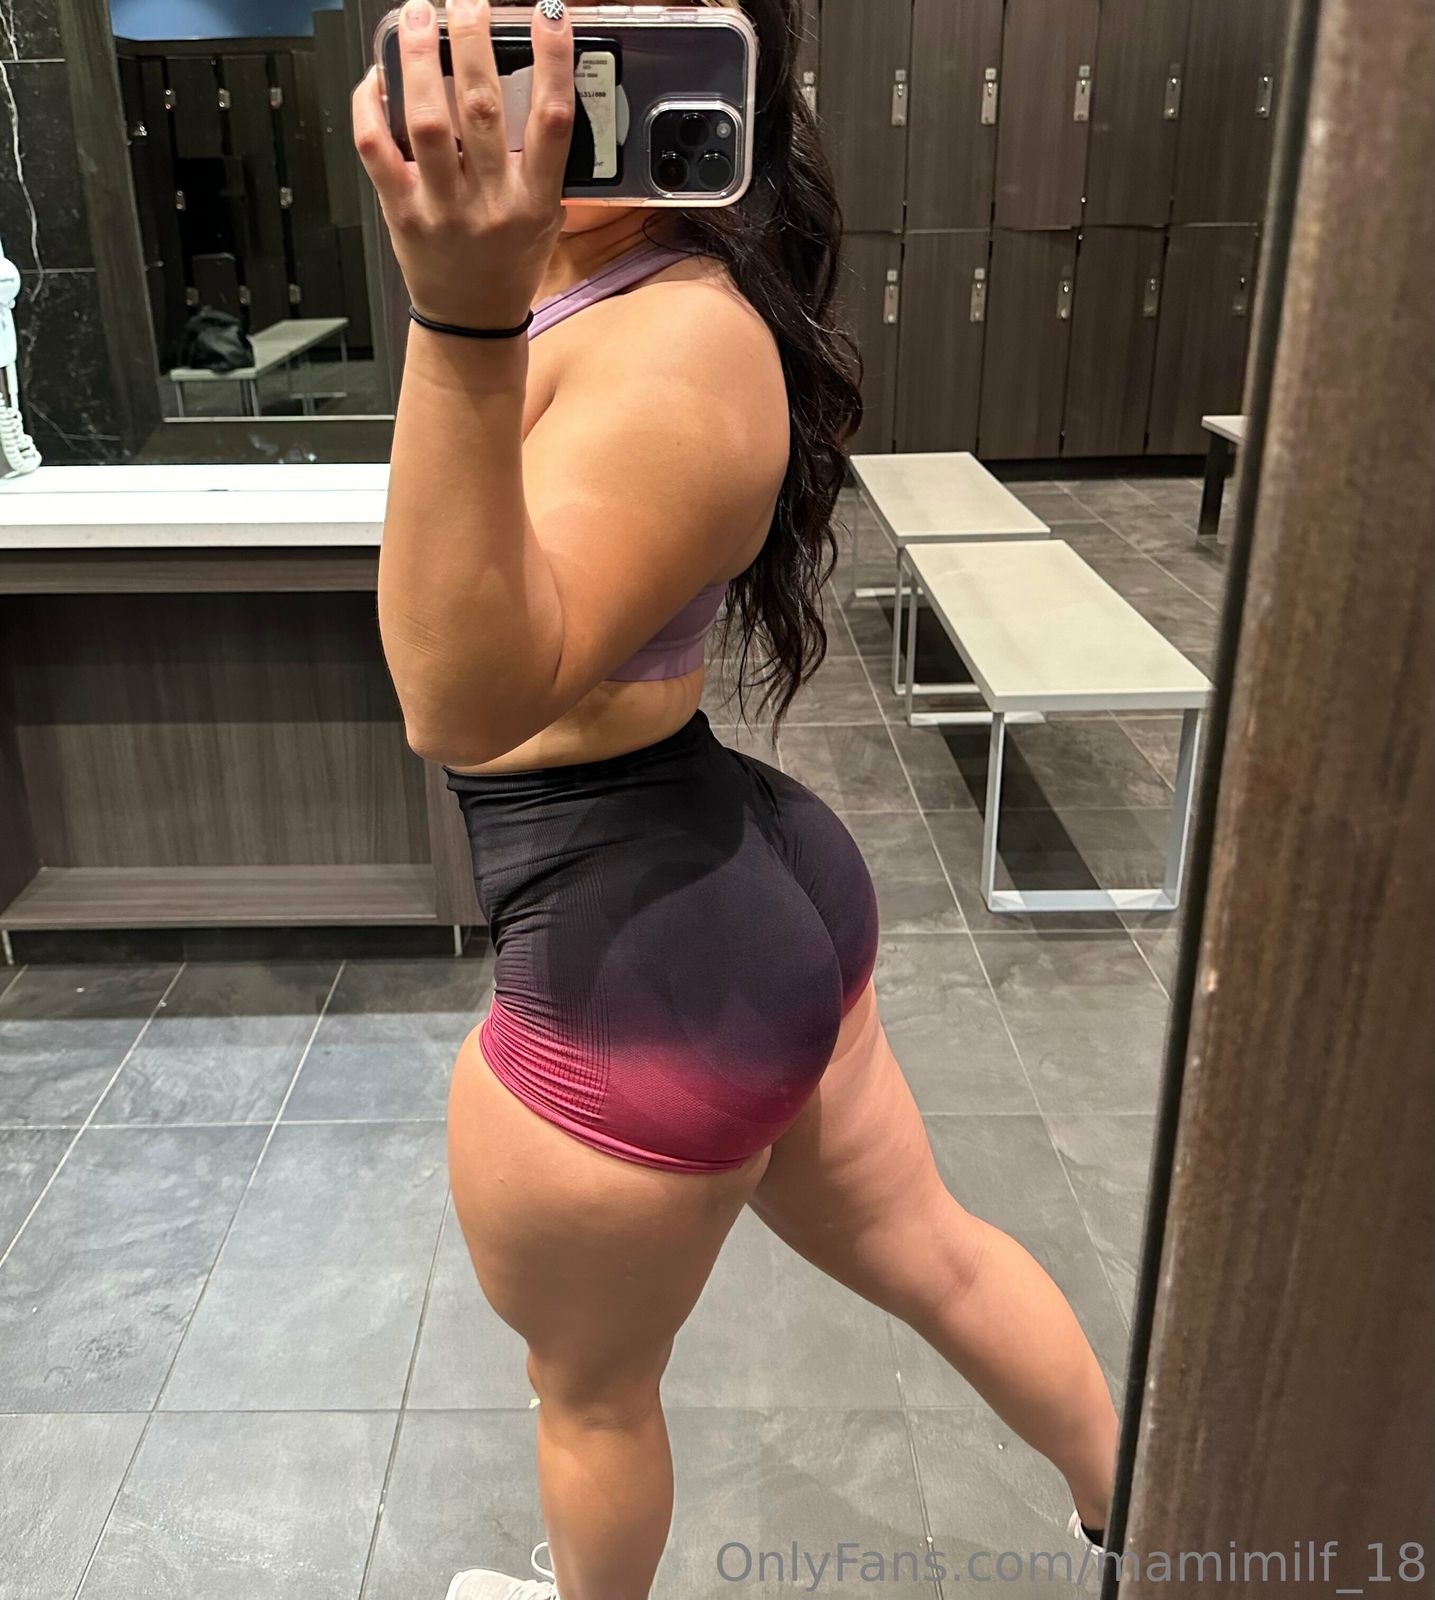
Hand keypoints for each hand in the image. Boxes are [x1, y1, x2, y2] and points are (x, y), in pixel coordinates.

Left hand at [352, 0, 574, 328]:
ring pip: (426, 122)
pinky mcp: (401, 213)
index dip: (553, 61)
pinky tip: (377, 77)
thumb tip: (537, 82)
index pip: (551, 121)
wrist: (472, 319)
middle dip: (473, 41)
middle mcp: (491, 204)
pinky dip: (370, 107)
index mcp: (535, 201)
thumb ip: (541, 161)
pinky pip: (377, 150)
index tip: (549, 14)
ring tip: (419, 17)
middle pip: (481, 108)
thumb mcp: (546, 217)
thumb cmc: (510, 262)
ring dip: (420, 61)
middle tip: (467, 2)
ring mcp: (442, 209)